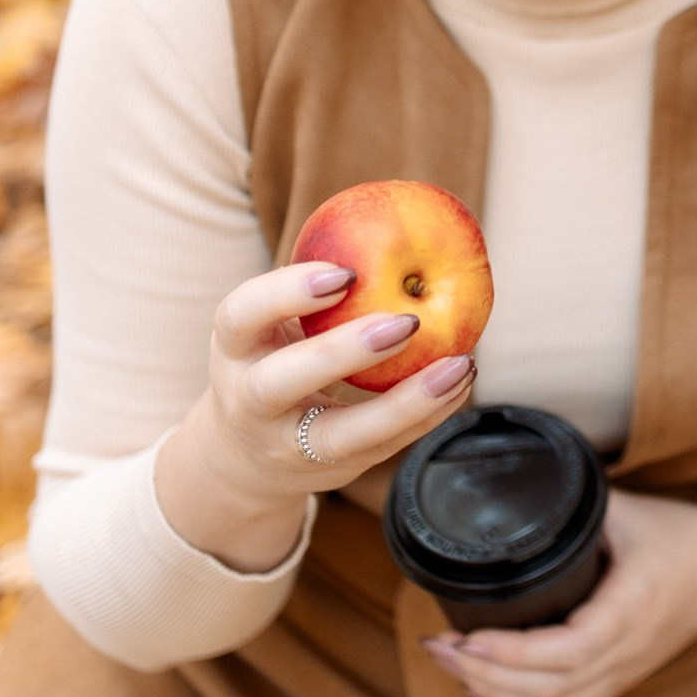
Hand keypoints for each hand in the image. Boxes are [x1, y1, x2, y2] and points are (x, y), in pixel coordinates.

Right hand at [156, 260, 475, 573]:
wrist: (245, 455)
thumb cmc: (277, 360)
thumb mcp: (275, 325)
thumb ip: (321, 290)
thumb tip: (402, 226)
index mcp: (235, 347)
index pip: (241, 315)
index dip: (287, 293)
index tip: (344, 271)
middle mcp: (248, 400)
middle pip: (279, 382)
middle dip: (341, 352)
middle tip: (406, 322)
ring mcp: (286, 444)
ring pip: (342, 435)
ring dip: (407, 402)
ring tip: (460, 365)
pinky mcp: (329, 471)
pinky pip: (384, 447)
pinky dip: (428, 415)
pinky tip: (461, 383)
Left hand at [422, 489, 696, 696]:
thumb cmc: (684, 532)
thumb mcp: (625, 509)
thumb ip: (568, 507)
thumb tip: (506, 493)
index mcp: (634, 607)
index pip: (567, 651)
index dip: (511, 654)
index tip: (465, 637)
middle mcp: (631, 650)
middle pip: (550, 690)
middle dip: (485, 676)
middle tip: (438, 647)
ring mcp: (628, 671)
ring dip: (497, 694)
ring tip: (451, 665)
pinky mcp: (624, 677)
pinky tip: (488, 687)